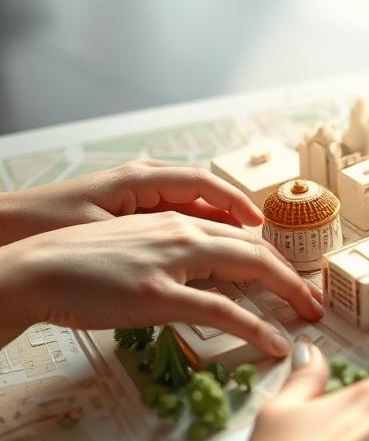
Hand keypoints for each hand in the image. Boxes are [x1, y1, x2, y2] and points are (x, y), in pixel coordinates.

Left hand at [0, 160, 261, 246]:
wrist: (12, 242)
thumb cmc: (51, 228)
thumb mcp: (109, 232)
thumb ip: (166, 243)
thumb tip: (209, 249)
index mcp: (145, 179)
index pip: (208, 186)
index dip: (240, 204)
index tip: (261, 224)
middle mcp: (147, 184)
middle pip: (210, 199)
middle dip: (245, 222)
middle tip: (271, 250)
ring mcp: (139, 201)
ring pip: (197, 212)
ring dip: (226, 231)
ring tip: (251, 257)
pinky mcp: (132, 219)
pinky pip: (179, 223)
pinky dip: (202, 237)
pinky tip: (210, 260)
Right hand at [0, 212, 322, 351]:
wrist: (37, 268)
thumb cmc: (83, 264)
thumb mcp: (139, 249)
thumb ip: (174, 256)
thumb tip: (201, 277)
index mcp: (180, 222)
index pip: (242, 238)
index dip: (274, 260)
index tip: (294, 279)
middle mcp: (184, 232)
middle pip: (256, 250)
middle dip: (291, 276)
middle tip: (315, 300)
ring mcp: (174, 260)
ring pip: (249, 269)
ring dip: (286, 292)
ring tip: (309, 314)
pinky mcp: (159, 293)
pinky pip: (221, 310)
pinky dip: (255, 325)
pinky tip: (275, 340)